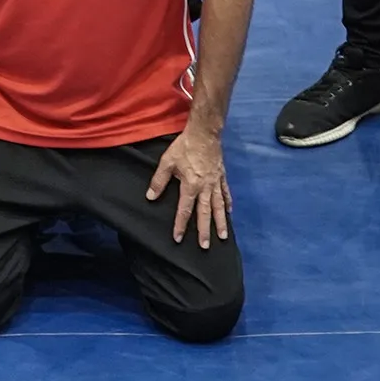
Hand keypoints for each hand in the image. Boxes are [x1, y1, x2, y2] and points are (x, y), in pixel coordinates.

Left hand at [148, 126, 229, 247]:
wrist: (204, 133)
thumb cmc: (184, 147)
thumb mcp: (167, 162)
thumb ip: (159, 181)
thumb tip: (150, 197)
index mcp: (191, 185)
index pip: (184, 210)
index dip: (181, 225)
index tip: (178, 238)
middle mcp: (205, 188)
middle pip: (205, 213)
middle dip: (204, 231)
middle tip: (205, 246)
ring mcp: (215, 183)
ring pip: (218, 207)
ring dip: (220, 222)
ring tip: (222, 237)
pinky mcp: (221, 176)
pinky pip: (225, 193)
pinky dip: (227, 203)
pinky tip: (229, 212)